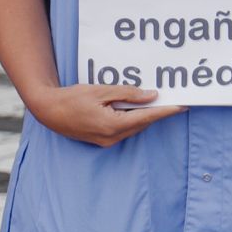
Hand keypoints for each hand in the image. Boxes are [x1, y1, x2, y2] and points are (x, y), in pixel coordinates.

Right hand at [24, 84, 183, 147]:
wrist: (48, 111)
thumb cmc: (71, 98)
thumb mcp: (100, 91)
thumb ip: (127, 94)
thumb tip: (151, 96)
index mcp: (113, 125)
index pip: (147, 117)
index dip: (166, 111)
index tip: (183, 105)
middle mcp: (112, 137)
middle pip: (142, 123)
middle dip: (157, 112)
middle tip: (173, 100)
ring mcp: (107, 141)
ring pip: (134, 127)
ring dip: (144, 115)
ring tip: (155, 102)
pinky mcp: (102, 140)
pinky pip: (124, 129)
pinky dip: (132, 119)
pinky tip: (133, 109)